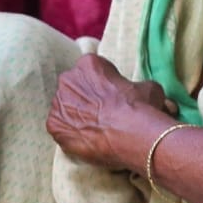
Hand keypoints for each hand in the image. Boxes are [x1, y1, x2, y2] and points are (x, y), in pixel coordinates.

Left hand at [46, 54, 173, 168]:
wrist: (133, 136)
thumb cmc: (141, 107)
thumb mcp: (148, 87)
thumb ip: (136, 85)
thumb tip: (141, 93)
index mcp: (89, 64)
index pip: (92, 69)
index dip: (103, 82)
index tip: (112, 93)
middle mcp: (68, 79)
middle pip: (74, 86)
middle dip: (86, 96)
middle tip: (104, 111)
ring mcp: (58, 103)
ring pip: (66, 107)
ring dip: (77, 114)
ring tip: (97, 127)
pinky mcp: (53, 125)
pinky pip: (60, 127)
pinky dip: (71, 132)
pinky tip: (88, 138)